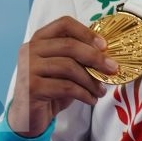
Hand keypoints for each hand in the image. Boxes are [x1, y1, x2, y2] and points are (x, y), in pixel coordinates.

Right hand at [7, 16, 117, 136]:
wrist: (29, 116)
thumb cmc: (50, 89)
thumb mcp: (65, 70)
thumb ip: (79, 58)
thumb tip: (108, 56)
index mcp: (40, 39)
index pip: (64, 24)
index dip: (87, 33)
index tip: (104, 46)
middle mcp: (30, 49)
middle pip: (69, 45)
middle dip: (95, 58)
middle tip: (112, 69)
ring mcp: (29, 68)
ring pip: (69, 67)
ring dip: (91, 80)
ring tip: (101, 91)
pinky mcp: (32, 87)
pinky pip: (66, 87)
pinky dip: (84, 94)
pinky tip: (91, 100)